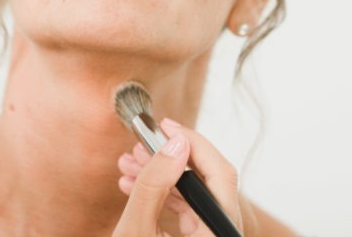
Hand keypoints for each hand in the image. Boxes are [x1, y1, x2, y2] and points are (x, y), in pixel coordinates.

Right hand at [112, 119, 242, 235]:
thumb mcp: (136, 231)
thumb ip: (153, 187)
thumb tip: (174, 144)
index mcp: (217, 234)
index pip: (220, 174)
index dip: (193, 143)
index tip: (166, 126)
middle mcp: (221, 233)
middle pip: (208, 180)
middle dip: (171, 158)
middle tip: (144, 142)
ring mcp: (211, 235)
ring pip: (195, 194)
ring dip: (161, 175)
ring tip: (130, 163)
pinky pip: (187, 209)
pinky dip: (162, 194)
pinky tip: (133, 184)